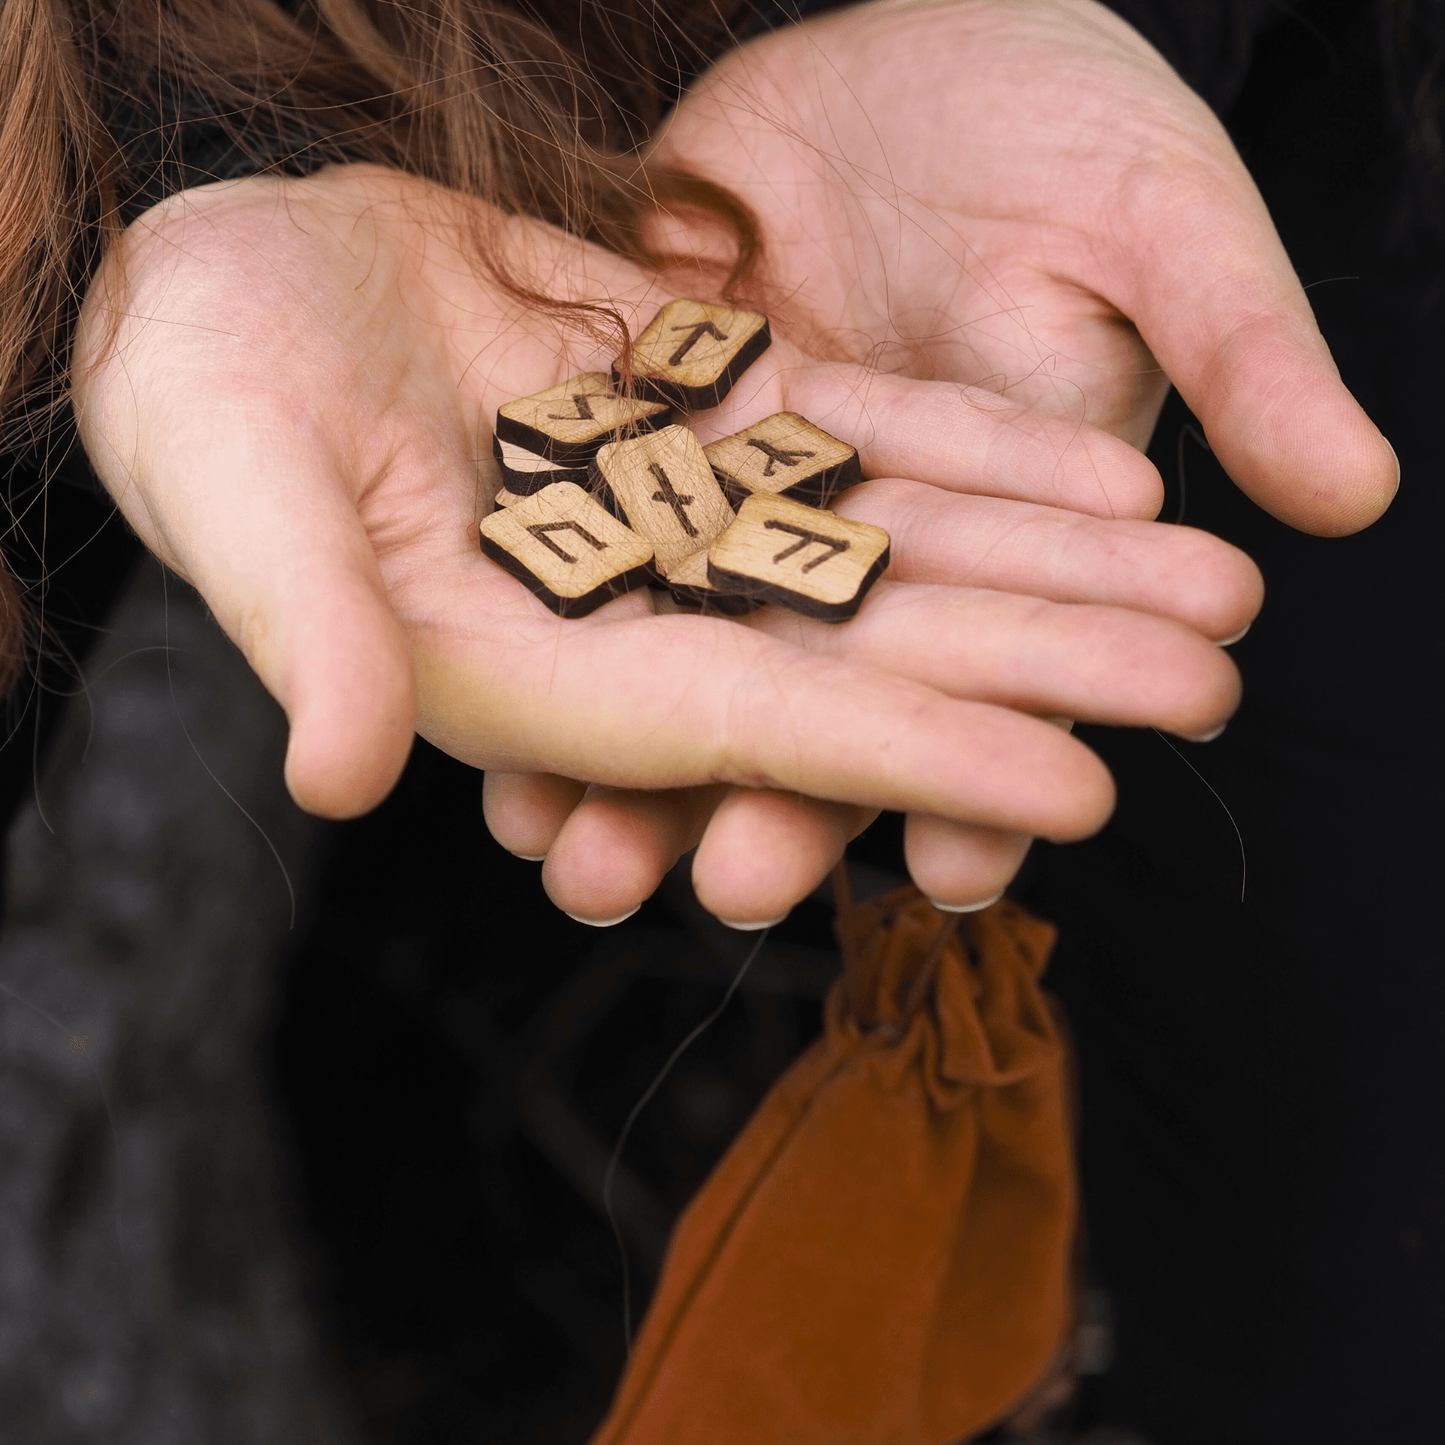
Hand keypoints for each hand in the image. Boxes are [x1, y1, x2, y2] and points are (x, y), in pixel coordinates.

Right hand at [71, 164, 1253, 921]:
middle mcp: (639, 610)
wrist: (216, 282)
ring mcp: (687, 512)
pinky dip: (975, 453)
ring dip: (1056, 560)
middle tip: (1218, 677)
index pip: (763, 726)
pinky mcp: (700, 414)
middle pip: (875, 645)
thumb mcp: (239, 492)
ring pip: (900, 543)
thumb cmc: (196, 392)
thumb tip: (338, 777)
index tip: (1084, 784)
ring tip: (1211, 580)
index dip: (920, 754)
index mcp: (544, 665)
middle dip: (1047, 664)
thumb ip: (308, 628)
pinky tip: (1098, 469)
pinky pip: (863, 438)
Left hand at [514, 0, 1388, 919]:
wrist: (913, 31)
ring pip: (691, 657)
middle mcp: (864, 544)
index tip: (952, 872)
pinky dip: (556, 626)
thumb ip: (1240, 354)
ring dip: (639, 761)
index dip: (981, 784)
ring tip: (581, 856)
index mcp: (995, 527)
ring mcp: (747, 501)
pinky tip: (493, 712)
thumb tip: (1355, 495)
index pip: (995, 685)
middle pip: (823, 702)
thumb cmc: (1063, 117)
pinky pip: (594, 555)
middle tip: (732, 891)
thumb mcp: (1163, 221)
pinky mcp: (649, 439)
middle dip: (782, 805)